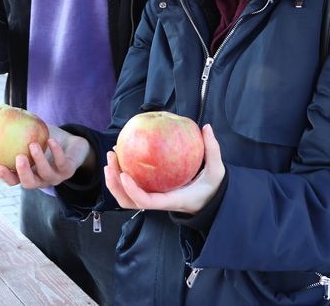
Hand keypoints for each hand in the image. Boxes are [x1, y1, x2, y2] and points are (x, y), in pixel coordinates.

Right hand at [0, 126, 93, 189]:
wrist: (73, 144)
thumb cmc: (48, 139)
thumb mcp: (33, 134)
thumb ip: (18, 128)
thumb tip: (2, 113)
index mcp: (29, 173)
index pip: (14, 180)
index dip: (5, 177)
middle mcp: (41, 179)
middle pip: (29, 183)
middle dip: (23, 173)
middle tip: (19, 157)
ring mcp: (55, 177)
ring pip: (46, 174)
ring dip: (39, 159)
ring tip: (33, 144)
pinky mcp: (68, 171)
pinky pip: (62, 163)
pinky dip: (56, 152)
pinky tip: (51, 140)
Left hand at [105, 124, 224, 214]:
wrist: (210, 200)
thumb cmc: (211, 189)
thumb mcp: (217, 172)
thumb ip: (213, 150)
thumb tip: (206, 127)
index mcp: (172, 200)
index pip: (147, 201)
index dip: (132, 190)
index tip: (124, 174)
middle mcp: (159, 201)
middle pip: (128, 201)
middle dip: (114, 183)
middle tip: (112, 158)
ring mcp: (153, 198)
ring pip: (126, 197)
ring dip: (113, 180)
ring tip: (112, 156)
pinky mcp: (151, 192)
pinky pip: (132, 187)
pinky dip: (122, 174)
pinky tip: (122, 155)